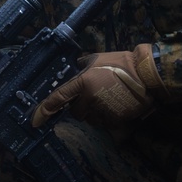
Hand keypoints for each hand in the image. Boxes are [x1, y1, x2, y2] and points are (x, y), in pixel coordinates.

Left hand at [32, 44, 158, 129]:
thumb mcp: (96, 59)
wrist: (146, 75)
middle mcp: (89, 99)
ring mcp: (102, 111)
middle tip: (93, 95)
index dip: (44, 110)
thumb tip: (74, 70)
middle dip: (80, 106)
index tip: (35, 120)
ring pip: (89, 119)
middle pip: (75, 112)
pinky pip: (103, 123)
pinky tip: (114, 105)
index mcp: (82, 82)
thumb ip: (81, 66)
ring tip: (107, 98)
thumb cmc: (121, 63)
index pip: (59, 98)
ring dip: (93, 112)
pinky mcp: (114, 120)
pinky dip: (105, 116)